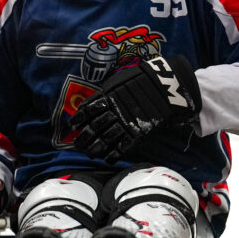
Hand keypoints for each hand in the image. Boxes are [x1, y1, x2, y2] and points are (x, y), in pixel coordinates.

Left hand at [71, 54, 200, 162]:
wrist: (166, 85)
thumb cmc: (143, 79)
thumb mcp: (119, 80)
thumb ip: (105, 92)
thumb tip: (90, 103)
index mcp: (108, 97)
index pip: (87, 111)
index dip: (78, 120)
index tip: (72, 126)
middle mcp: (114, 111)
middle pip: (93, 128)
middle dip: (83, 139)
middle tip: (78, 145)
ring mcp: (125, 123)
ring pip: (105, 139)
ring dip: (95, 148)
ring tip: (90, 153)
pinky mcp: (138, 132)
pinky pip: (123, 146)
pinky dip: (114, 154)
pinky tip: (108, 159)